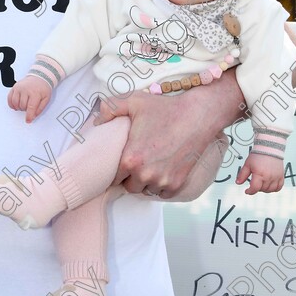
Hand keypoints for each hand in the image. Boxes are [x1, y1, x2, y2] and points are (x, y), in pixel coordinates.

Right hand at [8, 75, 51, 122]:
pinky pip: (9, 98)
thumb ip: (40, 108)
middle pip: (22, 106)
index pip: (30, 107)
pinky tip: (16, 105)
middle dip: (25, 110)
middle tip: (29, 107)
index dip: (29, 116)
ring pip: (15, 103)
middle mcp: (26, 90)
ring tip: (23, 106)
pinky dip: (11, 104)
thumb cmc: (43, 88)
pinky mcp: (14, 87)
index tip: (28, 120)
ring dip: (18, 107)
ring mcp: (19, 88)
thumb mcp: (46, 98)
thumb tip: (33, 116)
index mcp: (35, 93)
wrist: (39, 77)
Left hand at [94, 90, 220, 195]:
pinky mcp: (177, 184)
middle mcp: (144, 174)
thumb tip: (97, 122)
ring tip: (151, 165)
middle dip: (131, 177)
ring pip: (146, 190)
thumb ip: (109, 108)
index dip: (117, 169)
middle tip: (138, 162)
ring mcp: (162, 181)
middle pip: (129, 186)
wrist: (198, 115)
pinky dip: (161, 185)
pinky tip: (163, 170)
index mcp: (130, 159)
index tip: (124, 161)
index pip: (114, 177)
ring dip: (146, 182)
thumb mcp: (133, 101)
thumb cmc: (165, 108)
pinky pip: (162, 193)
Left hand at [236, 152, 283, 194]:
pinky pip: (279, 187)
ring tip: (261, 184)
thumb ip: (242, 175)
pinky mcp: (281, 176)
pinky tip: (269, 185)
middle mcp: (269, 177)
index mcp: (259, 174)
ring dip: (264, 189)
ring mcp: (276, 177)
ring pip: (270, 190)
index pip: (254, 188)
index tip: (247, 191)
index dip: (249, 191)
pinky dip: (274, 188)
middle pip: (262, 189)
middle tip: (254, 183)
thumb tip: (238, 182)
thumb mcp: (247, 164)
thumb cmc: (258, 155)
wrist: (269, 148)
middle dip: (256, 188)